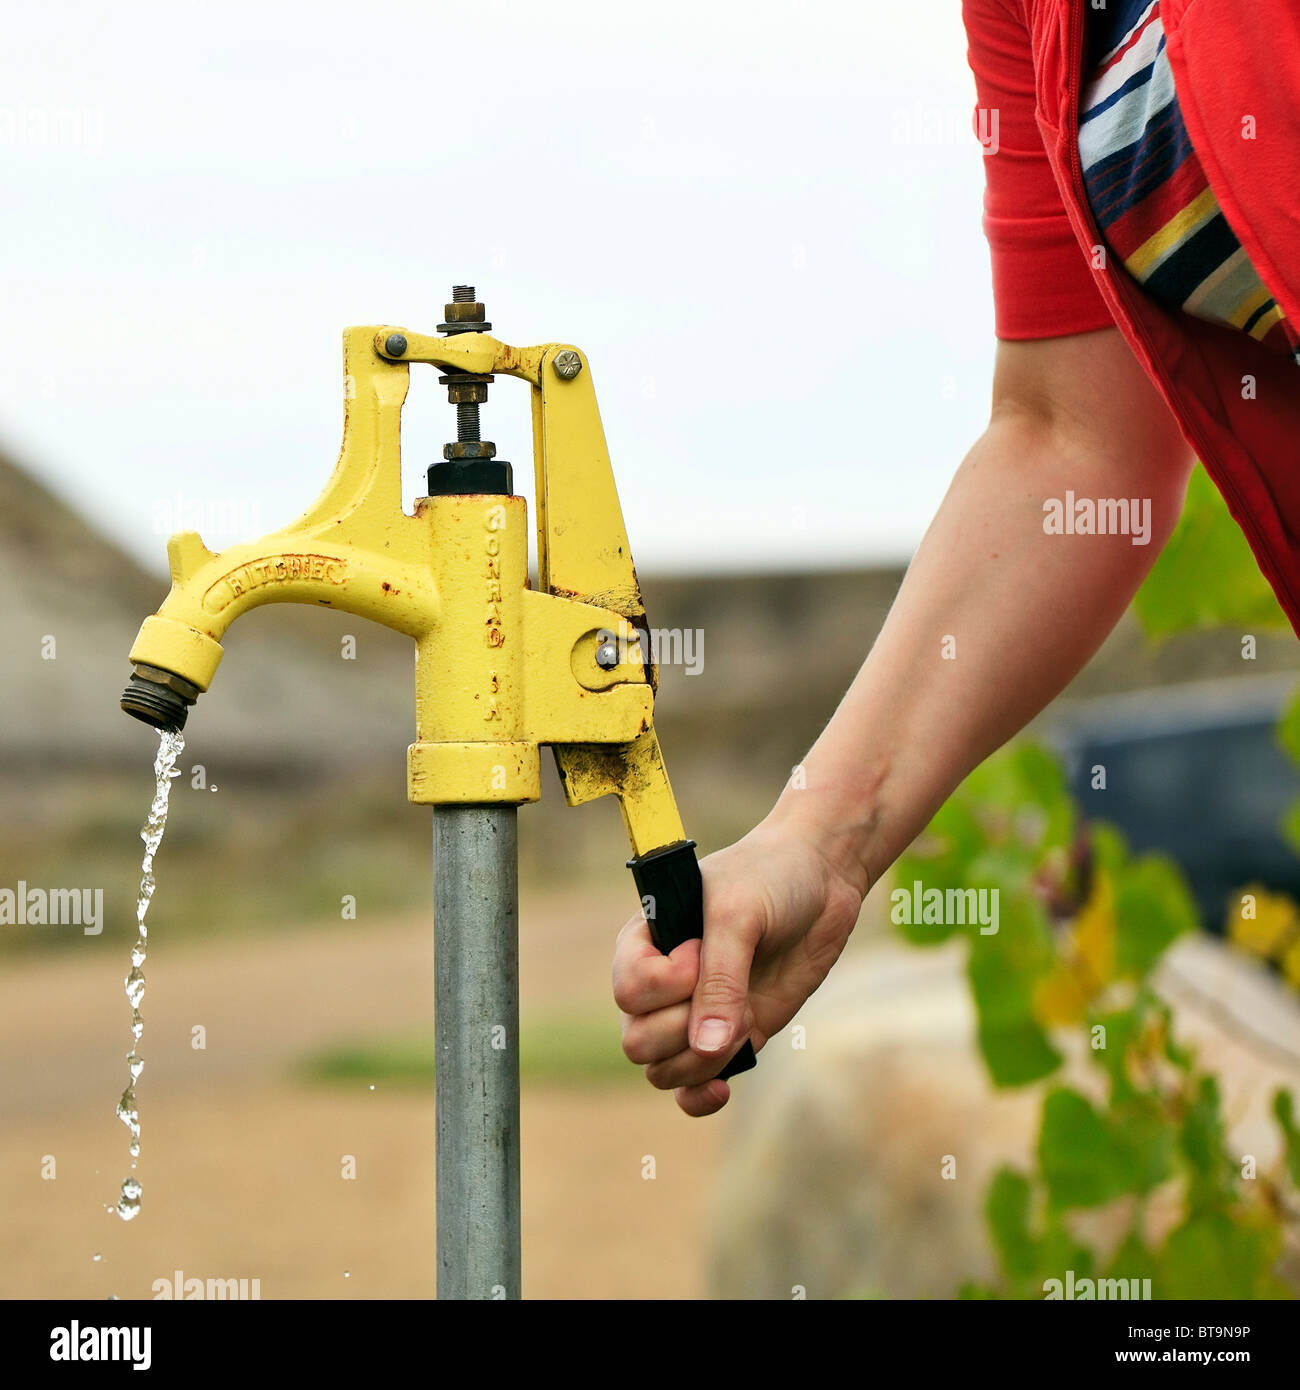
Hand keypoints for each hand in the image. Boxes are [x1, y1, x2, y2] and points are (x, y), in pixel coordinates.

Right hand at [612, 813, 866, 1115]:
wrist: (820, 879)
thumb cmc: (768, 879)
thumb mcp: (739, 916)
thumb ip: (721, 980)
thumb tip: (704, 1048)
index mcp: (645, 941)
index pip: (629, 991)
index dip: (668, 984)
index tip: (703, 950)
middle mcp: (660, 983)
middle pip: (637, 1042)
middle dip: (686, 1029)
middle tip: (733, 990)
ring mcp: (694, 1013)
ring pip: (662, 1071)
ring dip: (705, 1059)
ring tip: (747, 1017)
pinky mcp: (728, 1035)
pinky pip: (692, 1087)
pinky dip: (701, 1096)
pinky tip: (725, 1087)